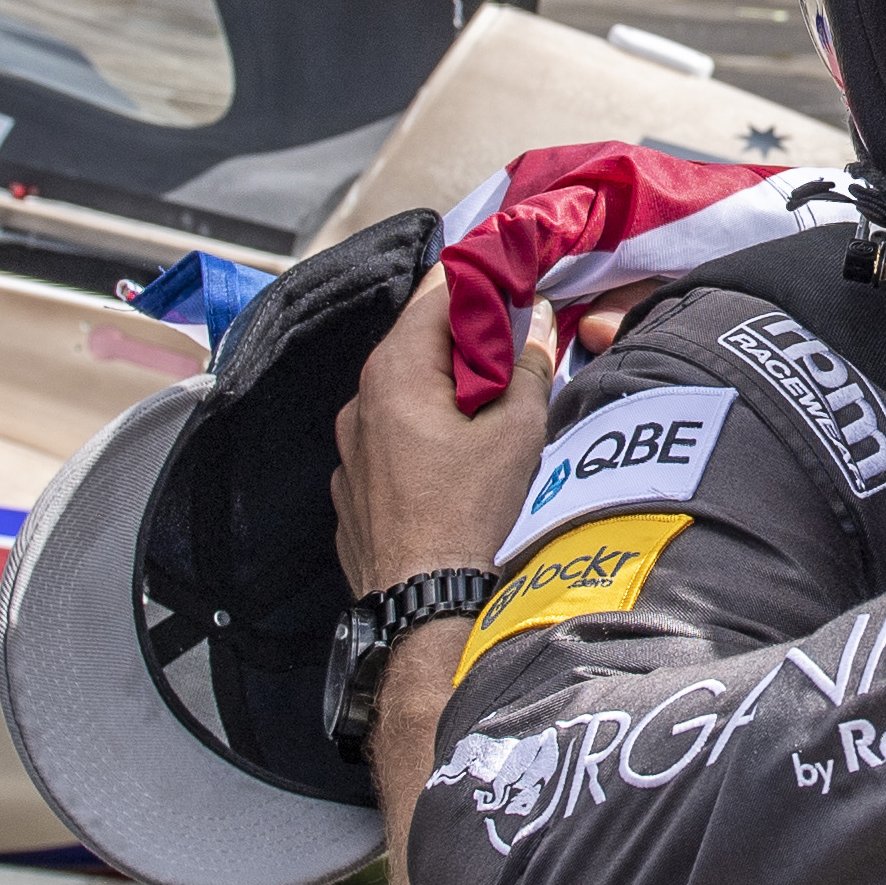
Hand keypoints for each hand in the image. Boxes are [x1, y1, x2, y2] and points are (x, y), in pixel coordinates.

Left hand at [334, 270, 558, 596]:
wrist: (427, 609)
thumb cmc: (471, 518)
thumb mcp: (518, 433)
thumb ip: (529, 367)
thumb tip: (536, 326)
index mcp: (395, 373)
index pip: (437, 293)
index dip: (481, 278)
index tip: (516, 274)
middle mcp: (360, 403)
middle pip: (418, 343)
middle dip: (469, 337)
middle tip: (519, 342)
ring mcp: (349, 450)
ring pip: (403, 394)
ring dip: (448, 389)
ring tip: (495, 407)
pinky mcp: (353, 490)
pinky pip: (391, 440)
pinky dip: (424, 433)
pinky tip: (459, 462)